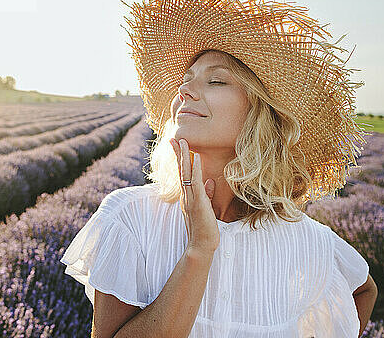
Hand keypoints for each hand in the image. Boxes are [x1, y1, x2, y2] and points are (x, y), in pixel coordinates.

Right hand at [170, 138, 219, 255]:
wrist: (202, 245)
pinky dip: (195, 169)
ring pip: (185, 173)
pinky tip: (195, 157)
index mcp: (188, 196)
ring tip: (182, 141)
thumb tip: (209, 182)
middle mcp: (186, 195)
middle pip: (180, 170)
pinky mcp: (198, 201)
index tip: (177, 147)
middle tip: (173, 138)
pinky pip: (195, 182)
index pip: (182, 174)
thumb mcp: (207, 208)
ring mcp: (190, 198)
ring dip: (184, 156)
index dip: (180, 160)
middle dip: (177, 154)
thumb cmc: (205, 229)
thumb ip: (207, 194)